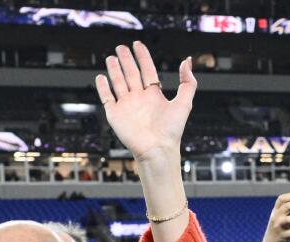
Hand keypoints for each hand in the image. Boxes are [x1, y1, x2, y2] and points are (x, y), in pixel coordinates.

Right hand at [95, 42, 196, 162]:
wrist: (157, 150)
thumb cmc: (172, 131)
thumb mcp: (184, 103)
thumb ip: (188, 82)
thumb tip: (187, 60)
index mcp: (154, 95)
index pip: (147, 70)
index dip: (143, 57)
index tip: (137, 44)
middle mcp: (140, 99)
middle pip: (131, 74)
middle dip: (126, 60)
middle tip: (121, 47)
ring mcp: (126, 106)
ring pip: (118, 83)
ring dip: (114, 70)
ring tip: (111, 57)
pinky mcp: (115, 115)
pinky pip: (107, 98)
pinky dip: (103, 87)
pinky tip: (101, 77)